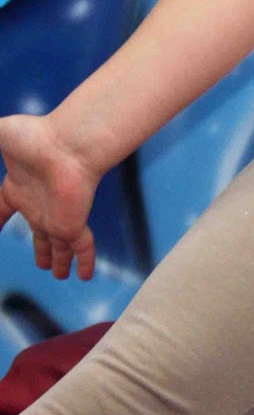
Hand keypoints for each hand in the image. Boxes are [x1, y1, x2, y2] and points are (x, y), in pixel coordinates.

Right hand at [0, 113, 99, 280]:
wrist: (69, 143)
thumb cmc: (36, 137)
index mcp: (18, 187)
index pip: (1, 210)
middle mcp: (39, 204)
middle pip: (39, 233)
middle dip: (41, 248)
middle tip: (41, 262)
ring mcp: (58, 216)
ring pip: (60, 246)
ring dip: (59, 260)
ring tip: (59, 273)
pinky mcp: (73, 224)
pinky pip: (81, 249)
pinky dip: (84, 262)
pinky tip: (84, 276)